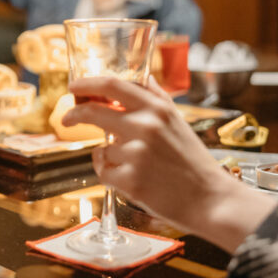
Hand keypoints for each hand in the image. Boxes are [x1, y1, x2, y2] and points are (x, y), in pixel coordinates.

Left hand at [62, 76, 276, 252]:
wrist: (211, 199)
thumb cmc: (192, 160)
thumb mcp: (177, 120)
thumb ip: (156, 97)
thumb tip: (142, 77)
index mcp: (156, 108)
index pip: (112, 85)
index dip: (86, 83)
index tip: (73, 87)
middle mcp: (145, 126)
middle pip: (92, 112)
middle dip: (74, 115)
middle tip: (67, 119)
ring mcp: (137, 153)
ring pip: (101, 149)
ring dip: (110, 157)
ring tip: (139, 167)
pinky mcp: (131, 180)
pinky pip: (103, 172)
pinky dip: (112, 176)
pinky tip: (134, 180)